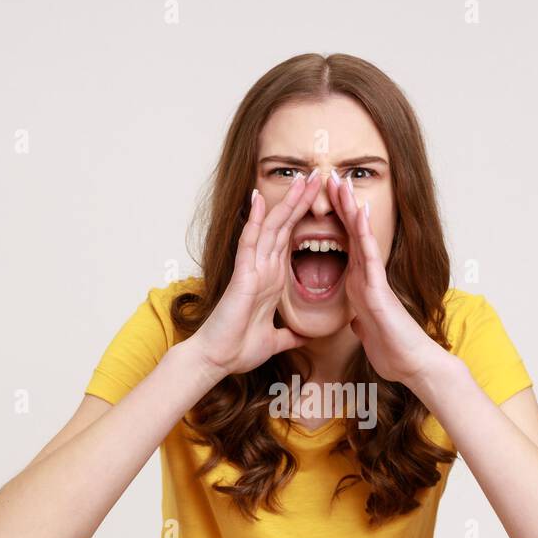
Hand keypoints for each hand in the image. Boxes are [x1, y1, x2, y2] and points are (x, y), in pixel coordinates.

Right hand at [190, 170, 322, 375]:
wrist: (217, 360)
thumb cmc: (238, 350)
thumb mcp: (276, 341)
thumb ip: (290, 335)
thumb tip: (305, 336)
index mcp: (271, 281)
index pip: (290, 242)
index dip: (304, 220)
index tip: (320, 202)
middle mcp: (262, 270)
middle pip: (283, 228)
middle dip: (300, 202)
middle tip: (315, 177)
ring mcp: (251, 270)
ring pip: (270, 228)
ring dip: (285, 203)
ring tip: (300, 179)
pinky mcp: (242, 275)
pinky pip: (249, 242)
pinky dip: (254, 220)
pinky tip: (259, 199)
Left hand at [327, 172, 446, 387]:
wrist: (411, 365)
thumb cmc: (393, 351)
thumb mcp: (368, 334)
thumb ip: (362, 322)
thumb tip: (357, 321)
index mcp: (359, 286)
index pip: (344, 247)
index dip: (334, 223)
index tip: (322, 201)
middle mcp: (367, 278)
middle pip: (350, 234)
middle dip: (340, 205)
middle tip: (329, 176)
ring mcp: (374, 280)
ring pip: (360, 237)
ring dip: (350, 208)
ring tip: (341, 181)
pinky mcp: (379, 289)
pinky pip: (369, 256)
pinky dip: (363, 234)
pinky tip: (358, 212)